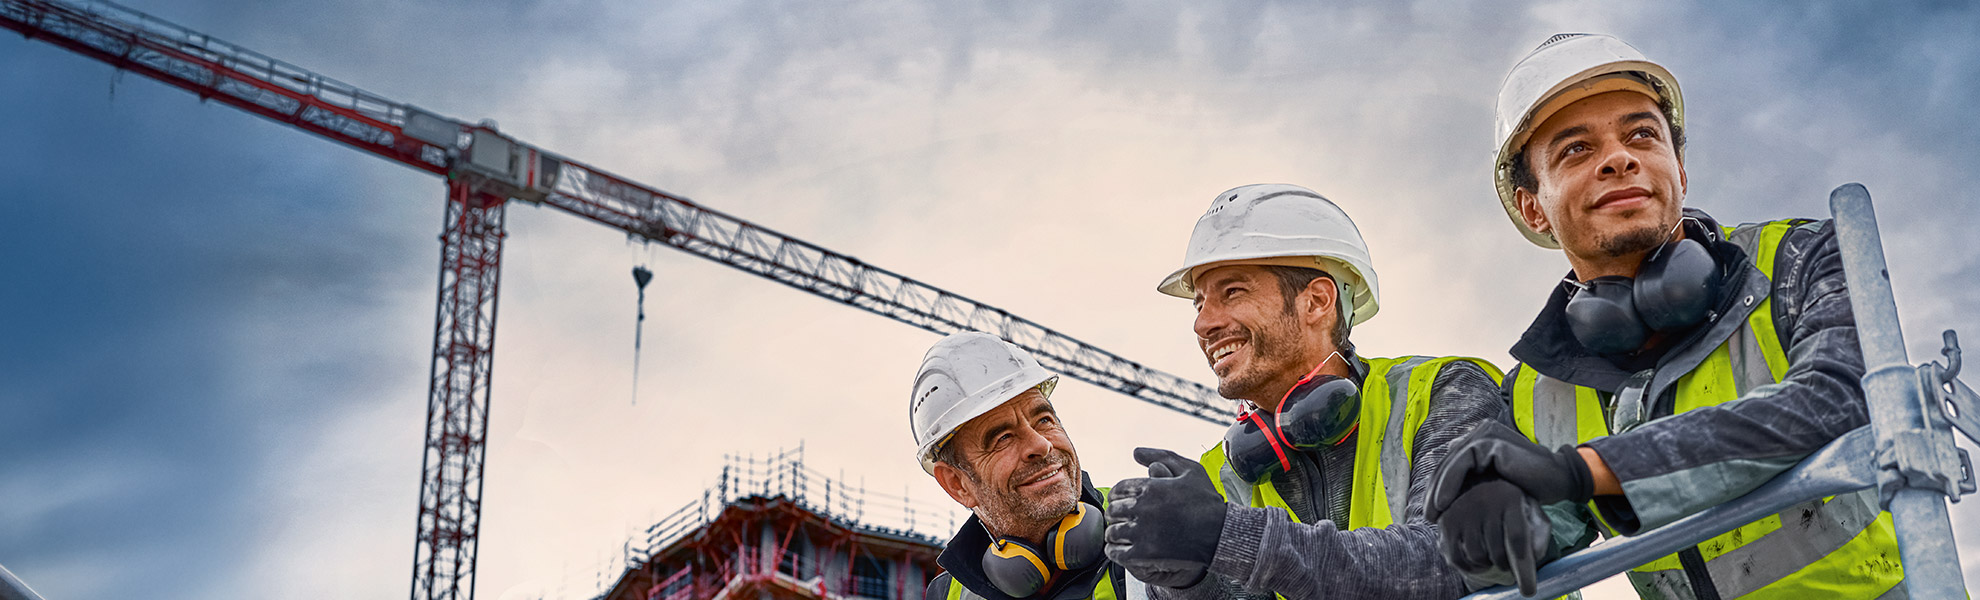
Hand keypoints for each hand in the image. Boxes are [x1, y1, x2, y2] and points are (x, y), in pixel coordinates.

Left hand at [1103, 447, 1226, 587]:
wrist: (1221, 534)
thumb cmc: (1208, 502)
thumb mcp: (1190, 470)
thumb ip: (1161, 456)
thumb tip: (1136, 452)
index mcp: (1150, 487)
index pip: (1118, 490)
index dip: (1118, 496)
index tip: (1122, 502)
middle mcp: (1142, 507)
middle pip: (1113, 510)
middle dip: (1116, 514)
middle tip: (1122, 519)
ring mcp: (1142, 531)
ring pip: (1112, 532)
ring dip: (1115, 533)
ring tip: (1122, 535)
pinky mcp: (1144, 553)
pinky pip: (1116, 552)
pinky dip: (1114, 551)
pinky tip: (1121, 549)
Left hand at [1426, 421, 1593, 522]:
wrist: (1560, 480)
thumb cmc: (1530, 484)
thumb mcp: (1496, 481)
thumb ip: (1475, 476)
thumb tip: (1447, 479)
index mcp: (1482, 437)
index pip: (1451, 463)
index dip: (1438, 486)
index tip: (1432, 512)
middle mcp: (1481, 431)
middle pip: (1448, 462)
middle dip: (1434, 490)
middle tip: (1428, 515)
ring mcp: (1486, 434)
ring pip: (1451, 463)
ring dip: (1438, 489)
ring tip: (1433, 513)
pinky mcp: (1491, 442)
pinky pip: (1461, 464)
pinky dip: (1449, 483)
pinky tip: (1444, 503)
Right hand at [1435, 480, 1553, 596]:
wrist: (1478, 483)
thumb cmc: (1512, 504)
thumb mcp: (1532, 512)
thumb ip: (1539, 533)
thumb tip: (1534, 557)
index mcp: (1510, 497)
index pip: (1517, 538)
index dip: (1524, 569)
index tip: (1529, 592)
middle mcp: (1483, 500)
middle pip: (1497, 552)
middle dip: (1506, 565)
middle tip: (1509, 563)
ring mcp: (1462, 510)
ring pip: (1477, 556)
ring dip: (1488, 564)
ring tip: (1493, 556)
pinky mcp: (1446, 522)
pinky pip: (1457, 558)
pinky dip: (1470, 567)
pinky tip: (1479, 560)